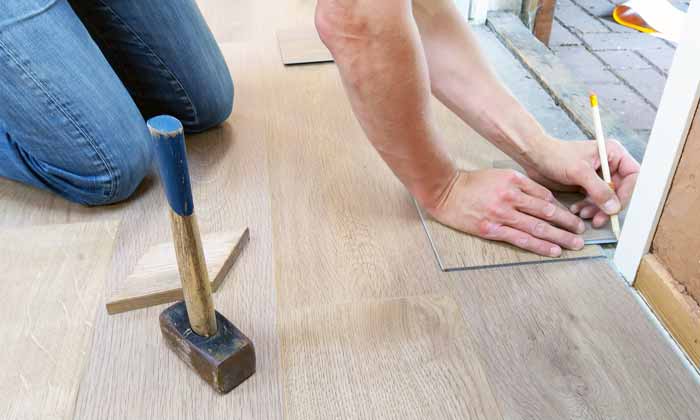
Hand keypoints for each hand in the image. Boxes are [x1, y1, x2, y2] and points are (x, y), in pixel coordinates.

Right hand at [426, 169, 585, 256]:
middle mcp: (510, 197)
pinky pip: (520, 239)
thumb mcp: (498, 175)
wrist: (444, 191)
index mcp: (514, 181)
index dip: (561, 208)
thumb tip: (544, 199)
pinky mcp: (491, 229)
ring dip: (559, 237)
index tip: (571, 216)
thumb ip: (520, 185)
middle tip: (581, 232)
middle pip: (546, 212)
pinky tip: (552, 250)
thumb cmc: (471, 183)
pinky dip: (539, 246)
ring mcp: (501, 214)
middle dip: (567, 223)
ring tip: (574, 244)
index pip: (544, 196)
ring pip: (537, 227)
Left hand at [521, 137, 639, 227]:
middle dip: (609, 206)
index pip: (633, 176)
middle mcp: (609, 165)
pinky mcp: (587, 185)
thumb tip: (614, 208)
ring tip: (582, 214)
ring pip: (607, 199)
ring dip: (597, 209)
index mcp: (613, 154)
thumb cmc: (555, 156)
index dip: (627, 193)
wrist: (534, 157)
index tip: (616, 207)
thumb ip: (599, 189)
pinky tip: (576, 210)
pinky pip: (594, 201)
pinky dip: (587, 208)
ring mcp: (598, 176)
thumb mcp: (579, 172)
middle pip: (620, 190)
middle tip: (599, 219)